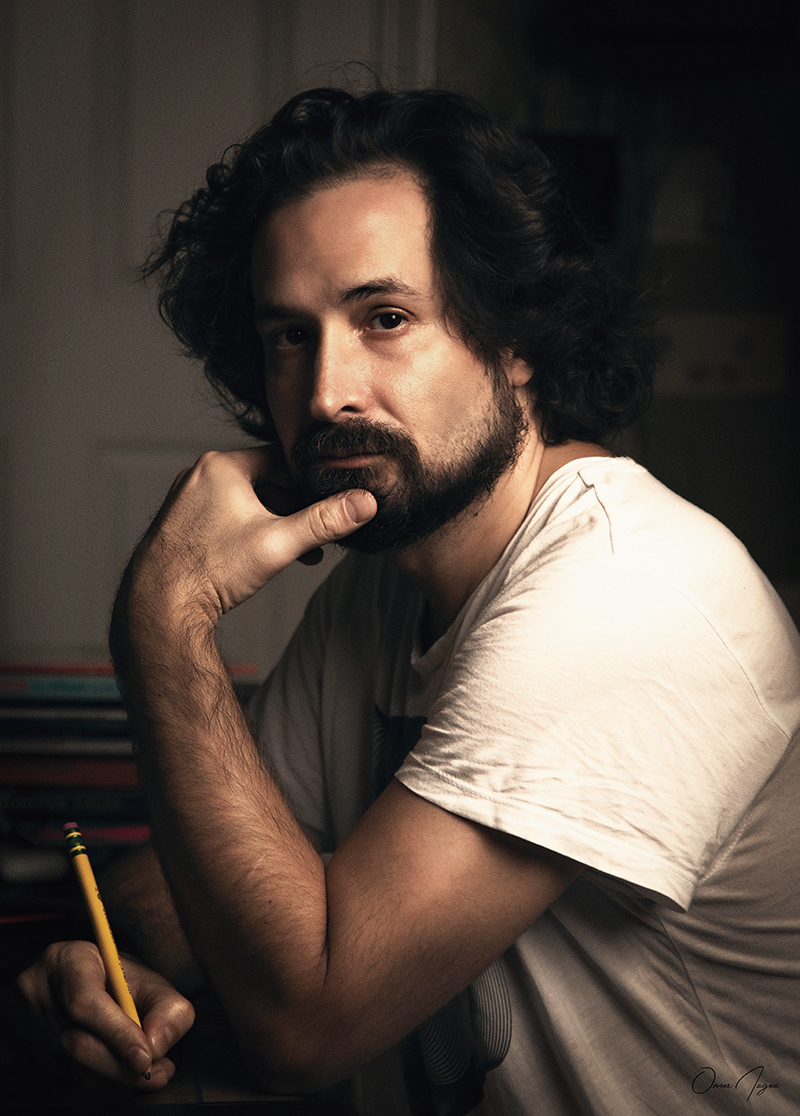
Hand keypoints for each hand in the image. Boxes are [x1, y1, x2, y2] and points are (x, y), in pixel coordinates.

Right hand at [17, 940, 194, 1089]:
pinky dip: (98, 1084)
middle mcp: (34, 993)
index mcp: (64, 960)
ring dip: (112, 1080)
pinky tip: (118, 1073)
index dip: (117, 1033)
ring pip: (71, 1070)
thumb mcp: (146, 979)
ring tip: (144, 1072)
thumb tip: (157, 1048)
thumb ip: (166, 1007)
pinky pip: (64, 1081)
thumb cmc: (116, 982)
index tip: (146, 1058)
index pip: (85, 1002)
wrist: (73, 985)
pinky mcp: (23, 1054)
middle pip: (75, 1044)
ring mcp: (24, 1025)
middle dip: (121, 1067)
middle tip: (157, 1075)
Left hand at [123, 445, 376, 622]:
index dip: (311, 479)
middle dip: (295, 509)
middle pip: (265, 482)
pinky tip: (265, 559)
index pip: (282, 458)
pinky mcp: (183, 524)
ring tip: (299, 553)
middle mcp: (200, 475)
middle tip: (319, 534)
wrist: (159, 606)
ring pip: (247, 503)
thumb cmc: (212, 570)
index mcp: (222, 466)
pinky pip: (227, 517)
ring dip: (275, 525)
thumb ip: (325, 521)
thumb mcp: (279, 543)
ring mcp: (188, 500)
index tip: (332, 497)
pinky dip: (250, 532)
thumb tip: (365, 503)